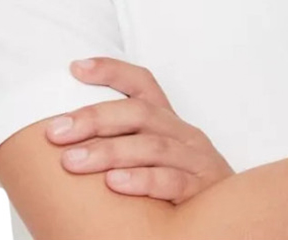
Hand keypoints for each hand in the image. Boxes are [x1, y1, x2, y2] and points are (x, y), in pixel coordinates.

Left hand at [45, 57, 235, 202]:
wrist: (233, 220)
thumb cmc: (180, 192)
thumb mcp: (156, 161)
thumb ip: (123, 149)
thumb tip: (64, 151)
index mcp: (169, 122)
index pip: (142, 84)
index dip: (111, 71)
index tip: (75, 67)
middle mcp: (183, 133)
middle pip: (140, 112)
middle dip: (95, 117)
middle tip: (55, 131)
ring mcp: (195, 159)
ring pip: (152, 146)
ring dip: (109, 152)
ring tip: (72, 161)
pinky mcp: (203, 189)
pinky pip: (172, 181)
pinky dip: (142, 180)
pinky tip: (114, 183)